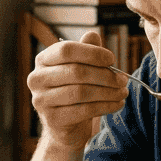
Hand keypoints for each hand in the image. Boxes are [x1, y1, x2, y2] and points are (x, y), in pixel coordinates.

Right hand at [26, 31, 127, 148]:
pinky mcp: (52, 119)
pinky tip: (117, 104)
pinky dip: (105, 106)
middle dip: (105, 75)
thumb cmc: (75, 91)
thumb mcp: (81, 68)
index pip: (66, 50)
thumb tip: (92, 35)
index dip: (92, 53)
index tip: (112, 59)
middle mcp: (37, 78)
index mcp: (43, 60)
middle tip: (123, 79)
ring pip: (81, 92)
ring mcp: (41, 100)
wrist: (66, 126)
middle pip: (76, 71)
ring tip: (123, 92)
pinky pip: (84, 110)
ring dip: (108, 92)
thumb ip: (86, 51)